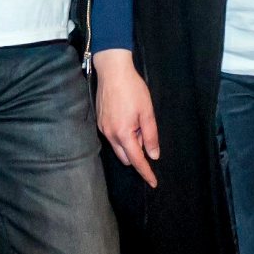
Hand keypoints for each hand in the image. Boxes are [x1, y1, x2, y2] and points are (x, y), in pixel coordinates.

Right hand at [93, 50, 159, 187]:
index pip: (136, 160)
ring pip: (118, 147)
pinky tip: (127, 117)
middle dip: (137, 153)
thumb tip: (153, 155)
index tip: (153, 183)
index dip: (146, 172)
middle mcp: (110, 134)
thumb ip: (151, 135)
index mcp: (123, 133)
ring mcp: (102, 128)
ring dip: (129, 143)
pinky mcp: (100, 121)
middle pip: (125, 156)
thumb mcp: (147, 112)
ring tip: (137, 121)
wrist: (112, 70)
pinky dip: (122, 135)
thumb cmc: (133, 89)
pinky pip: (113, 136)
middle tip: (145, 132)